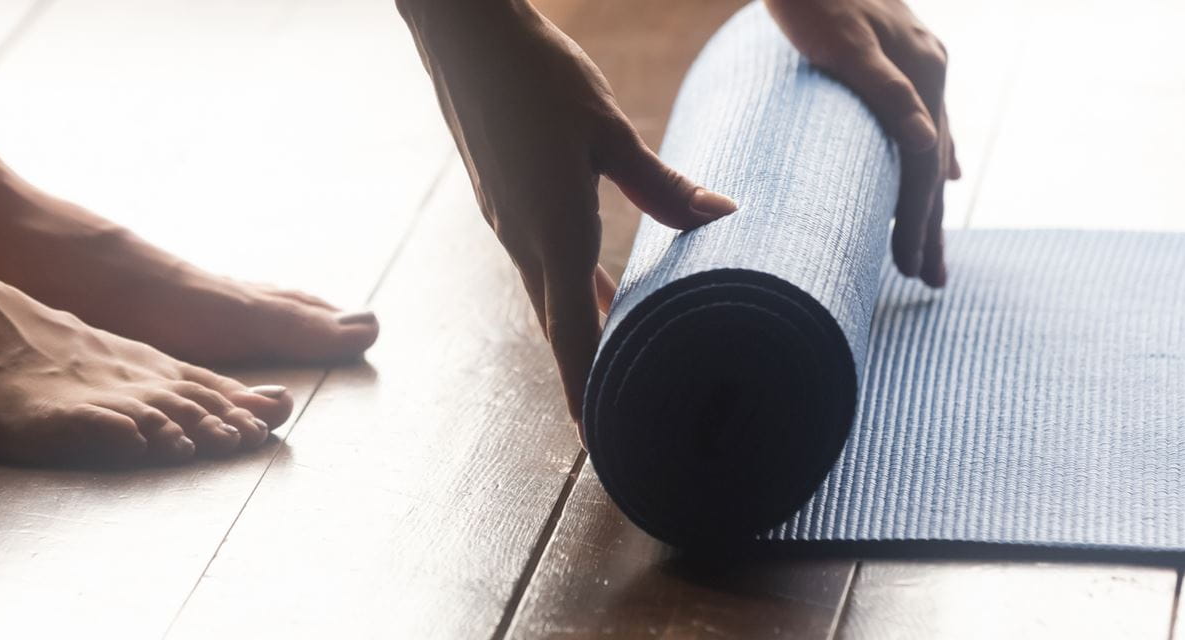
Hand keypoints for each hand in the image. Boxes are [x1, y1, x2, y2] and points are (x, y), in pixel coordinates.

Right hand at [399, 0, 739, 419]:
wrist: (462, 33)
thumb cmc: (535, 72)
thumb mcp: (608, 128)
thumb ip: (661, 183)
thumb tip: (722, 218)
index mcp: (551, 229)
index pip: (572, 331)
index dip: (586, 391)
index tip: (600, 440)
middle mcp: (522, 238)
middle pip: (560, 327)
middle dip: (588, 378)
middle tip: (621, 421)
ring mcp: (507, 222)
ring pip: (550, 296)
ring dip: (583, 334)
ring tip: (623, 367)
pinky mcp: (503, 201)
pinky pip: (541, 265)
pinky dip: (571, 292)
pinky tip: (600, 291)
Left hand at [765, 0, 957, 285]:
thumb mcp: (846, 46)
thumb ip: (887, 93)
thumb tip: (929, 147)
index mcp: (921, 75)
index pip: (923, 165)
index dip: (917, 220)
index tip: (909, 269)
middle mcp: (930, 70)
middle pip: (933, 165)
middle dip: (929, 227)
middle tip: (929, 282)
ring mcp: (921, 63)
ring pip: (932, 147)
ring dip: (930, 200)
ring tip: (930, 247)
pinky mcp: (903, 56)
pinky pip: (928, 120)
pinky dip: (935, 154)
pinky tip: (944, 173)